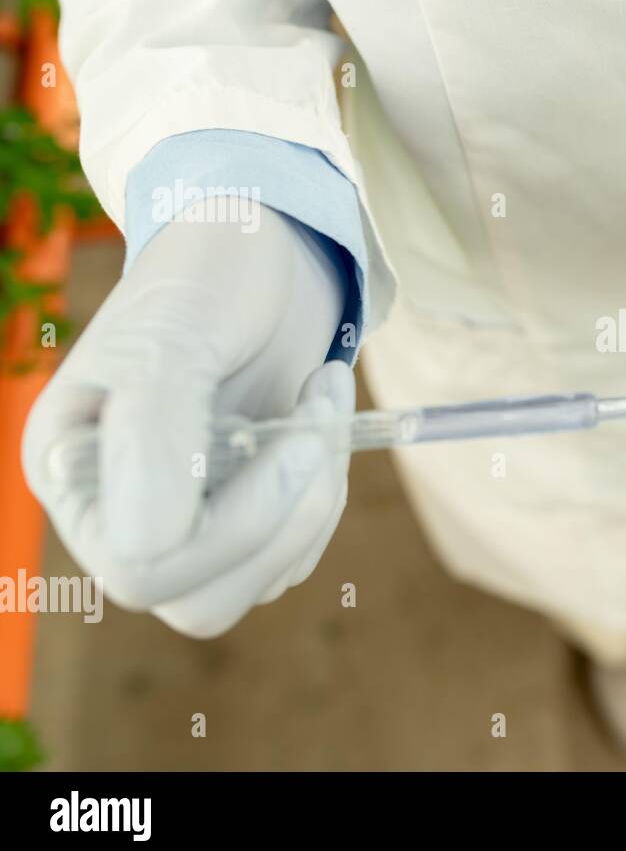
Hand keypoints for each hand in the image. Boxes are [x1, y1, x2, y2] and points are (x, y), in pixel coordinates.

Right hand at [22, 201, 352, 636]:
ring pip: (263, 578)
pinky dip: (327, 491)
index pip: (142, 567)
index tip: (299, 436)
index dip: (238, 524)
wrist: (265, 249)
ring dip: (318, 498)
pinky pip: (296, 551)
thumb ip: (152, 432)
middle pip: (204, 601)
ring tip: (321, 403)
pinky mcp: (244, 513)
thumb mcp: (174, 337)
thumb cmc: (207, 277)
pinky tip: (319, 417)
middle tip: (320, 423)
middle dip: (286, 519)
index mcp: (72, 470)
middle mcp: (120, 510)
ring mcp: (186, 518)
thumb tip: (146, 547)